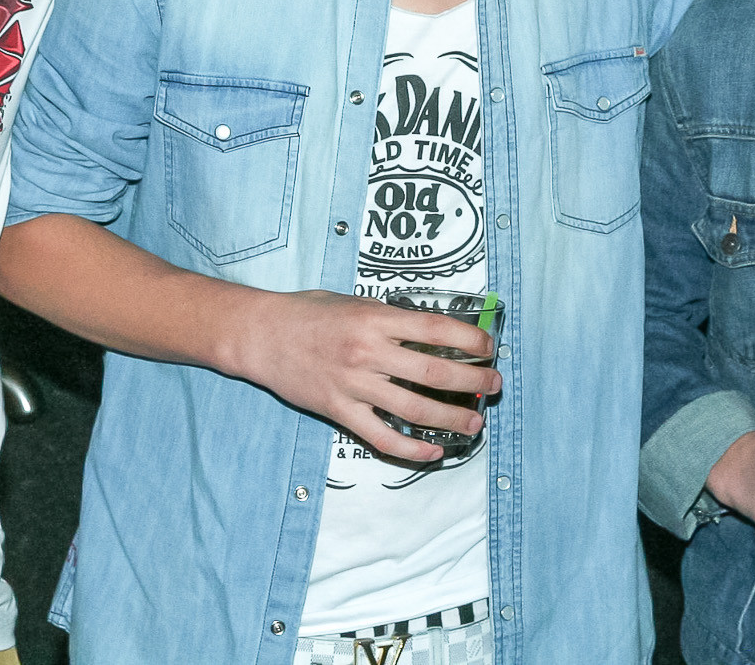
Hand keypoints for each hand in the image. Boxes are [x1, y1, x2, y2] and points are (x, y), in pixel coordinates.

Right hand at [227, 289, 499, 463]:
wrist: (261, 335)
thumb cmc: (308, 313)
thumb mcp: (355, 302)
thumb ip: (390, 317)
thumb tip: (433, 331)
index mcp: (376, 318)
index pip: (437, 328)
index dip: (470, 339)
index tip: (489, 347)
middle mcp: (369, 352)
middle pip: (435, 371)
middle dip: (473, 381)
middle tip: (493, 386)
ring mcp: (354, 384)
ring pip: (415, 409)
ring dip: (452, 419)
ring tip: (475, 423)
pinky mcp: (338, 410)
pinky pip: (381, 437)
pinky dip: (411, 449)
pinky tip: (433, 452)